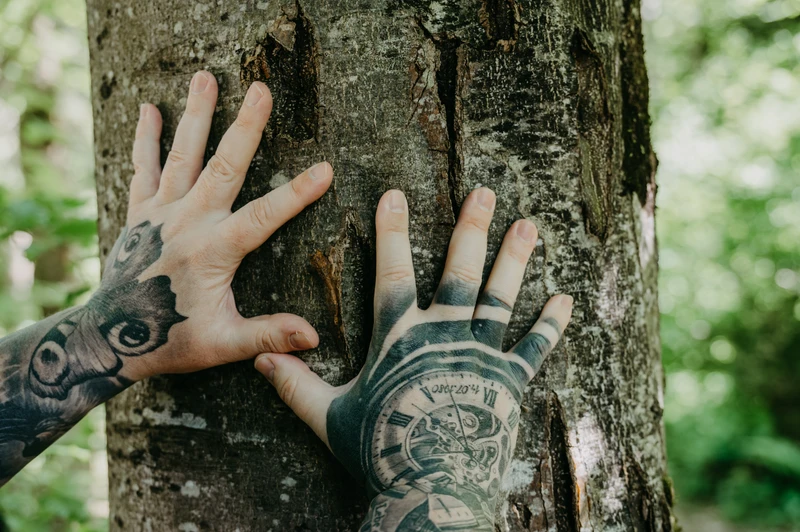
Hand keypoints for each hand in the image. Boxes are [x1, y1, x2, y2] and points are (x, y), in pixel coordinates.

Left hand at [29, 70, 332, 398]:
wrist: (108, 338)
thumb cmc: (169, 341)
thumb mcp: (223, 344)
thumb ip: (267, 335)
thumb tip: (312, 338)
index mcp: (214, 250)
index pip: (264, 216)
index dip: (297, 193)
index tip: (325, 169)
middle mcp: (188, 222)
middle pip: (223, 166)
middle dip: (245, 127)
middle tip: (260, 90)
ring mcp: (160, 213)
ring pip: (183, 156)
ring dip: (196, 116)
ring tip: (205, 78)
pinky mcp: (139, 214)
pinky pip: (143, 169)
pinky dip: (145, 140)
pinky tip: (149, 110)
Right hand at [255, 187, 572, 529]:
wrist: (434, 487)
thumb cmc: (381, 450)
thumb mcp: (329, 417)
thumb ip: (296, 385)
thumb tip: (259, 360)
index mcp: (401, 337)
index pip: (393, 272)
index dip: (392, 231)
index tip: (395, 195)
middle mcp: (445, 334)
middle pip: (460, 272)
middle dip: (471, 229)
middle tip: (484, 193)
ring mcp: (481, 354)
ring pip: (500, 297)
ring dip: (515, 259)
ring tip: (528, 225)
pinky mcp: (509, 380)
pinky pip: (534, 347)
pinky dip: (550, 325)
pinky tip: (565, 300)